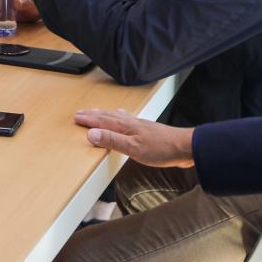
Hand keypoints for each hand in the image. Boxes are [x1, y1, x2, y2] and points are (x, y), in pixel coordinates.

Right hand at [74, 109, 195, 166]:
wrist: (185, 147)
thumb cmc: (161, 149)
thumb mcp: (133, 148)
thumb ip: (112, 140)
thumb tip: (91, 134)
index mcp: (125, 127)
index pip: (102, 121)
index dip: (88, 120)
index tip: (76, 117)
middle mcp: (131, 123)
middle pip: (108, 116)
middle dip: (93, 114)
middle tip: (81, 112)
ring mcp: (140, 126)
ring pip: (117, 117)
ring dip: (105, 114)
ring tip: (98, 112)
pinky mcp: (147, 131)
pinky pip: (128, 120)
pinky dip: (120, 117)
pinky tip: (125, 119)